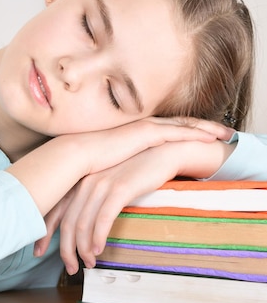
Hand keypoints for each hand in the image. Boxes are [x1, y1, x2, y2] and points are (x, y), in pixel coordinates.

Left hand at [53, 138, 235, 274]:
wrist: (163, 151)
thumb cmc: (136, 170)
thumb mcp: (108, 182)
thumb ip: (92, 197)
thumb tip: (81, 225)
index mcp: (80, 179)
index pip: (54, 210)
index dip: (44, 234)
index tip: (38, 252)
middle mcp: (86, 181)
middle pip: (68, 221)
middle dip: (66, 249)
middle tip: (71, 268)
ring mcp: (102, 183)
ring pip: (83, 223)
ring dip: (84, 249)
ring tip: (89, 264)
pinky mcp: (120, 188)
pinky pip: (103, 218)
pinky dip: (98, 237)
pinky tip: (99, 250)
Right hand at [80, 116, 232, 175]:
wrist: (76, 154)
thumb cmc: (90, 162)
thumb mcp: (115, 163)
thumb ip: (127, 166)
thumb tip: (133, 178)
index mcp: (139, 132)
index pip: (171, 129)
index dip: (191, 130)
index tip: (208, 134)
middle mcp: (146, 126)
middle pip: (183, 123)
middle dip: (206, 126)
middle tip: (226, 132)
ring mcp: (147, 128)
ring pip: (185, 125)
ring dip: (207, 129)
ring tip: (226, 134)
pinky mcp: (146, 133)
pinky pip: (178, 132)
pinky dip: (195, 133)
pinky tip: (210, 137)